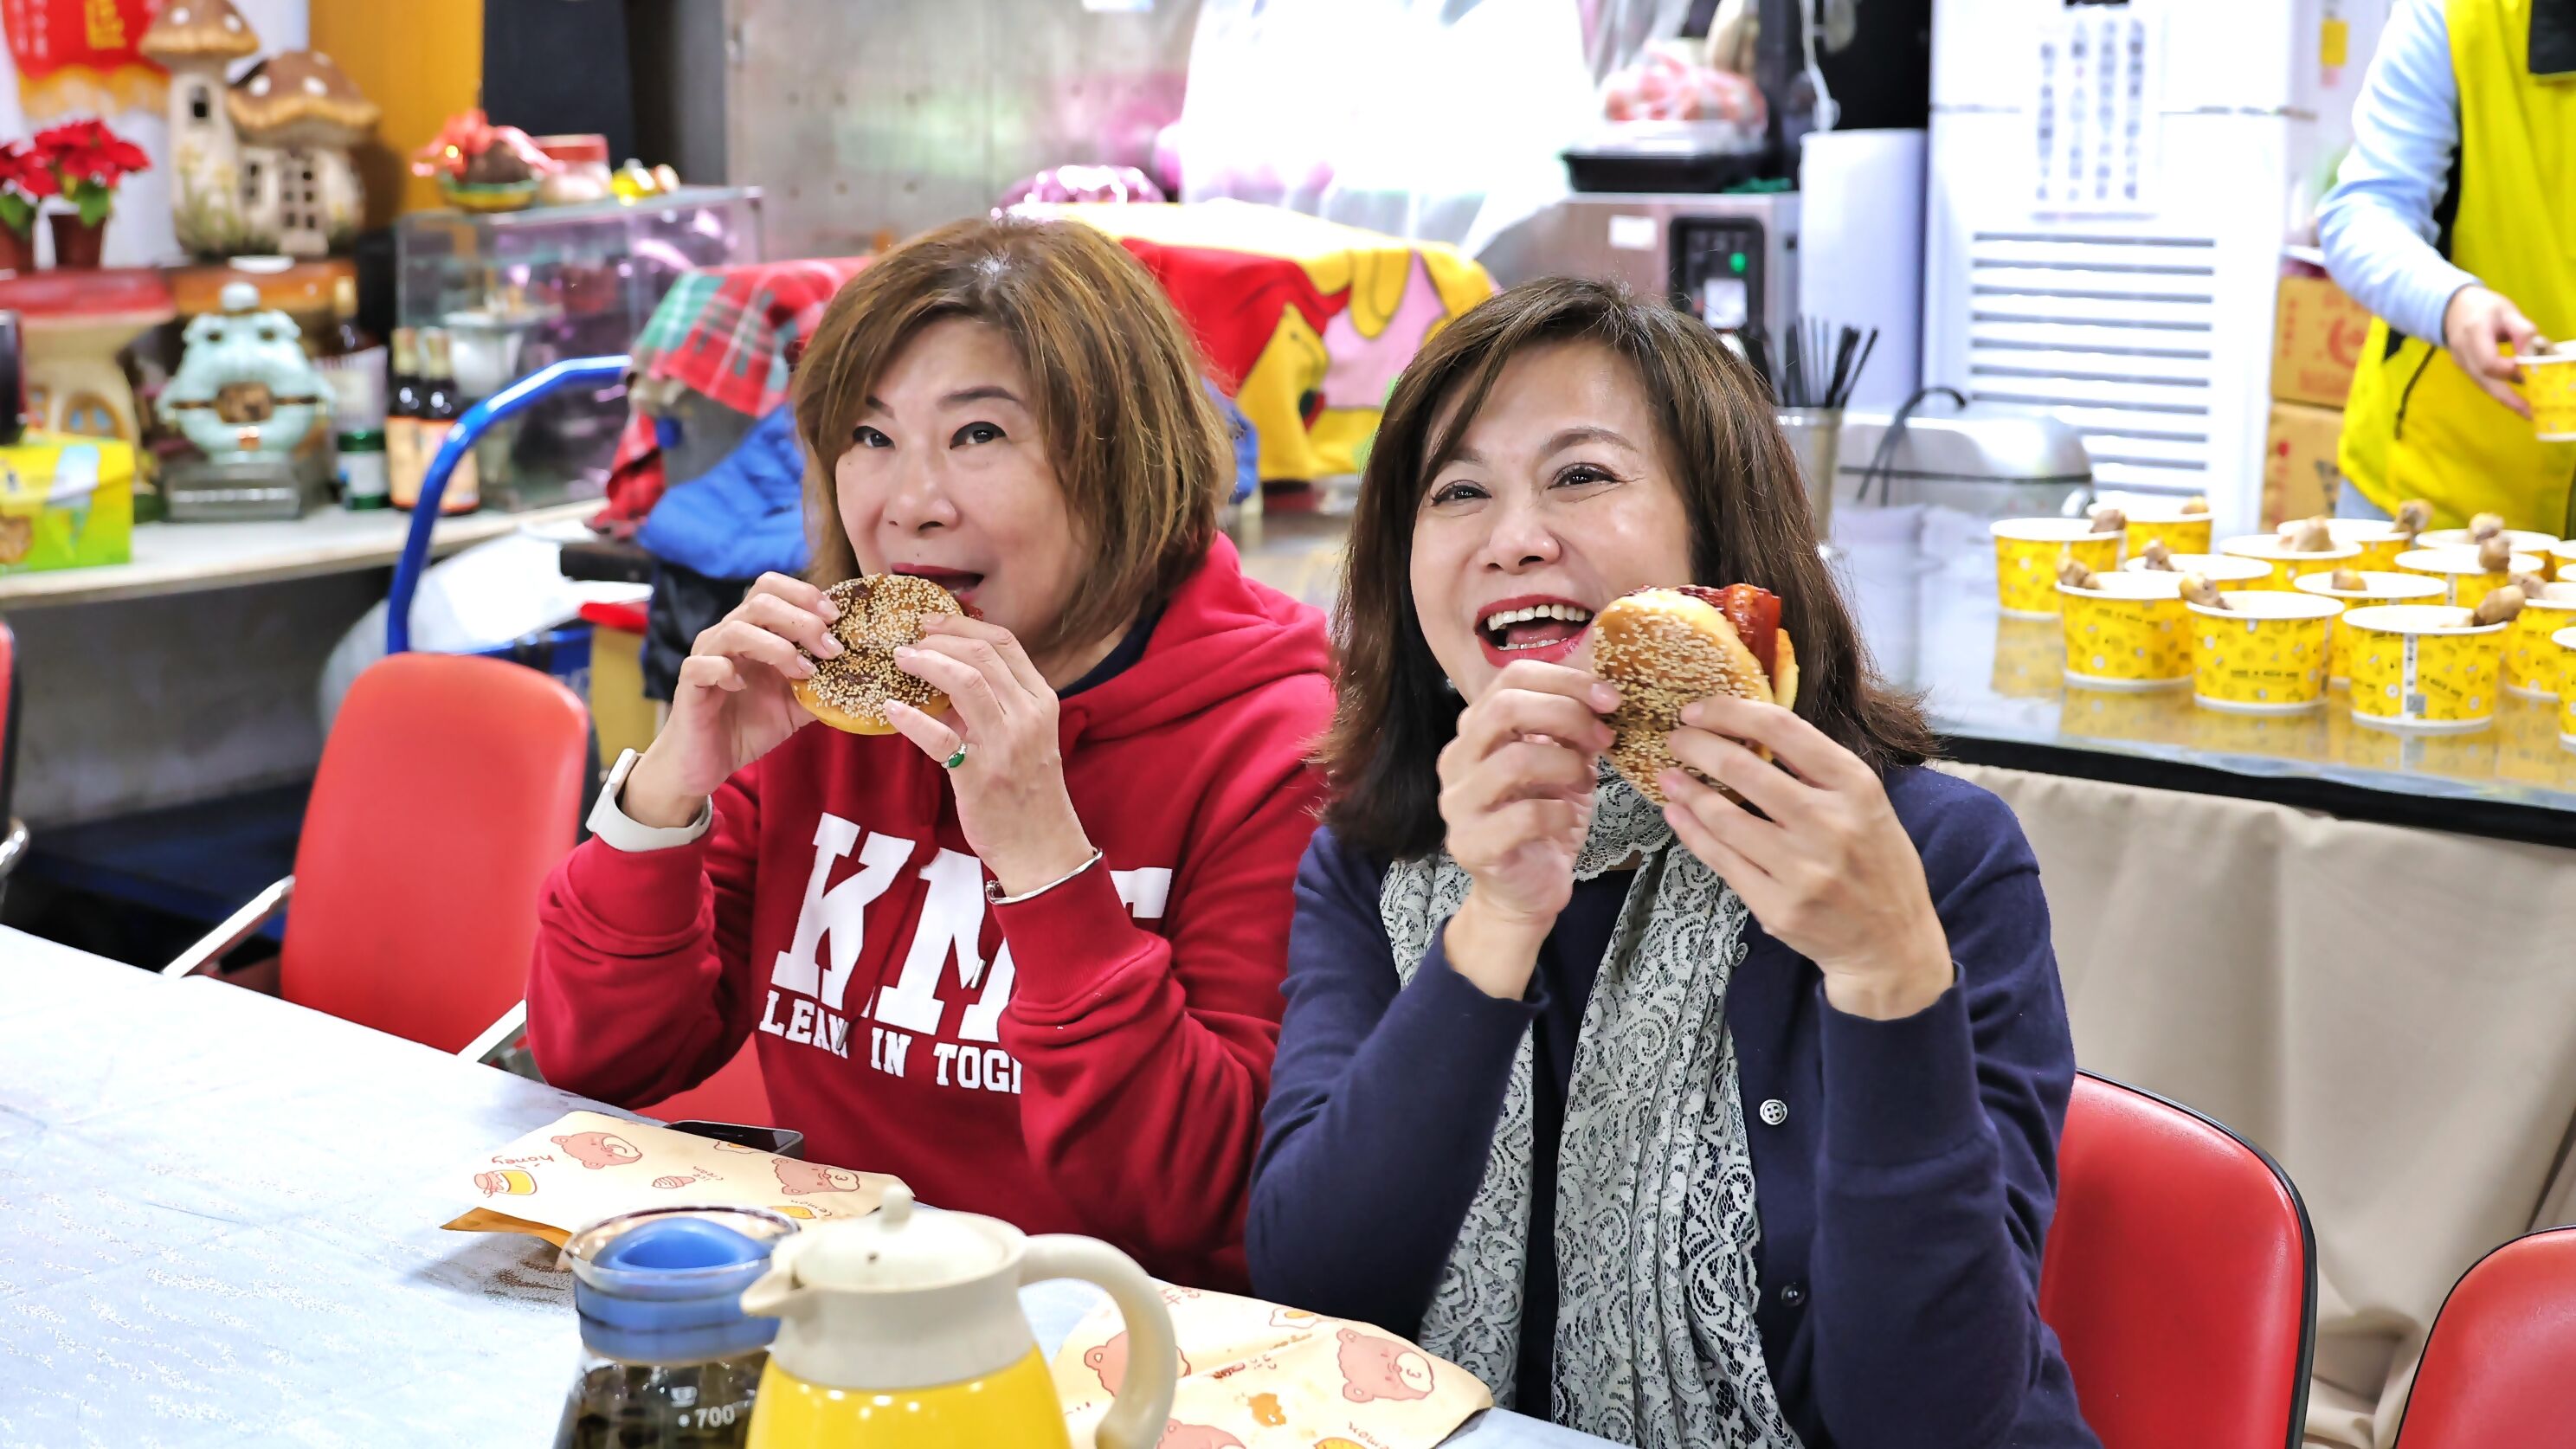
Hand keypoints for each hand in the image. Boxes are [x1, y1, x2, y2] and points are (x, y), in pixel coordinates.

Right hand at [624, 572, 833, 827]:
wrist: (709, 761)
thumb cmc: (750, 725)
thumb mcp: (798, 703)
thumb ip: (824, 683)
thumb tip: (864, 673)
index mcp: (753, 631)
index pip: (772, 587)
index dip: (805, 594)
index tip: (836, 617)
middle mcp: (727, 635)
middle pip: (760, 601)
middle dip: (802, 620)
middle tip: (830, 649)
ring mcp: (707, 656)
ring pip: (735, 628)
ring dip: (777, 647)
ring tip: (802, 672)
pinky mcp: (690, 684)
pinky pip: (704, 664)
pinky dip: (727, 670)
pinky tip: (743, 686)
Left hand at [881, 615, 1094, 896]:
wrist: (1040, 846)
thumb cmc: (1026, 789)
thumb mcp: (1022, 736)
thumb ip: (993, 704)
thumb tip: (942, 675)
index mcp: (1041, 701)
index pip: (1005, 644)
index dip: (963, 626)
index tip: (931, 621)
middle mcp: (1028, 716)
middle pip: (983, 656)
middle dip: (940, 639)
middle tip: (908, 640)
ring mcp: (1005, 745)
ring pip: (967, 683)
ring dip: (927, 664)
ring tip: (899, 660)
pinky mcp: (979, 776)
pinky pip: (940, 738)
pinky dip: (912, 719)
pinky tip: (891, 710)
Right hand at [1435, 660, 1617, 998]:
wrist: (1525, 891)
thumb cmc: (1544, 821)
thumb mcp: (1563, 765)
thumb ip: (1571, 729)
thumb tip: (1603, 696)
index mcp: (1476, 731)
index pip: (1512, 678)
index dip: (1566, 679)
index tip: (1609, 698)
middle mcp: (1457, 760)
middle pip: (1505, 708)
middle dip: (1568, 714)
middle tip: (1605, 736)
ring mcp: (1459, 804)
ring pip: (1514, 759)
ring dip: (1565, 763)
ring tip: (1585, 779)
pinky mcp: (1471, 845)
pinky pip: (1524, 816)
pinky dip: (1560, 812)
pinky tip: (1568, 818)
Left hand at [1659, 695, 1951, 1020]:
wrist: (1892, 945)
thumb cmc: (1876, 864)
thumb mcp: (1866, 805)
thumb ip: (1817, 771)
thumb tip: (1747, 732)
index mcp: (1856, 787)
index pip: (1783, 729)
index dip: (1731, 712)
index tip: (1699, 709)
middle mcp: (1830, 824)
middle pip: (1743, 768)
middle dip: (1696, 746)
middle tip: (1675, 738)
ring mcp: (1802, 869)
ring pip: (1723, 818)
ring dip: (1686, 791)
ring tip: (1668, 776)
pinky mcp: (1778, 907)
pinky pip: (1721, 860)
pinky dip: (1692, 832)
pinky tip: (1678, 815)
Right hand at [2443, 285, 2544, 419]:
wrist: (2453, 307)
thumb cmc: (2484, 307)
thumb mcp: (2507, 311)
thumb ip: (2522, 331)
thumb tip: (2533, 356)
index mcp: (2474, 333)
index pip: (2488, 361)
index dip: (2509, 370)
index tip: (2530, 370)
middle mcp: (2464, 353)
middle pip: (2484, 381)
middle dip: (2508, 398)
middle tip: (2530, 412)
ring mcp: (2461, 363)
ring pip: (2483, 385)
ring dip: (2506, 398)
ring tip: (2528, 409)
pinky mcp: (2464, 369)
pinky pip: (2482, 383)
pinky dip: (2499, 391)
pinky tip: (2515, 395)